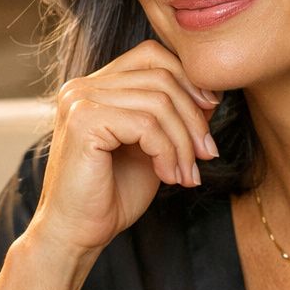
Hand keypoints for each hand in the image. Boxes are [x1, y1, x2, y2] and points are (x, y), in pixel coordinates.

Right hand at [28, 39, 219, 256]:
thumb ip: (172, 118)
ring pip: (158, 102)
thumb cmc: (112, 195)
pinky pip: (146, 124)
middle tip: (207, 154)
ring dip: (183, 142)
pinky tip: (169, 177)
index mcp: (96, 86)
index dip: (188, 79)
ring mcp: (79, 100)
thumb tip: (211, 95)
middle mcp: (83, 86)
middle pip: (161, 76)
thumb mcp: (153, 148)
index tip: (211, 113)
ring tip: (187, 174)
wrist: (77, 234)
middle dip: (193, 117)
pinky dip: (168, 152)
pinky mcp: (83, 121)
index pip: (151, 56)